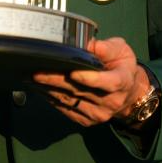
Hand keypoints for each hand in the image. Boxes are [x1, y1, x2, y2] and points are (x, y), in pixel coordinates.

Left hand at [33, 37, 149, 127]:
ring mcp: (98, 114)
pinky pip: (67, 110)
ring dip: (50, 91)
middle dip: (57, 81)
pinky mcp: (88, 120)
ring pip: (71, 101)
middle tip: (38, 73)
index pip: (107, 82)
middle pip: (81, 91)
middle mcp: (111, 101)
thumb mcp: (121, 50)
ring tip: (33, 79)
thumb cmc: (122, 66)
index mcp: (122, 81)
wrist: (128, 92)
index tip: (72, 73)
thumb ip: (105, 47)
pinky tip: (41, 89)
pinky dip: (53, 100)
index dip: (89, 79)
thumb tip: (86, 42)